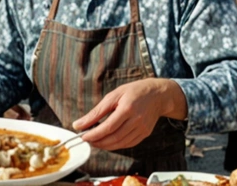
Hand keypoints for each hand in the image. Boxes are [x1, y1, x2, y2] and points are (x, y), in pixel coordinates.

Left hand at [71, 78, 186, 150]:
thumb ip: (97, 111)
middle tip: (87, 140)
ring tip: (95, 141)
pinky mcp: (145, 134)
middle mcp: (136, 120)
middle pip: (114, 138)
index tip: (83, 136)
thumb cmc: (134, 92)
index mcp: (127, 108)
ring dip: (105, 145)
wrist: (158, 95)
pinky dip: (116, 145)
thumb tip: (79, 124)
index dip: (94, 134)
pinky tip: (108, 141)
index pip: (108, 127)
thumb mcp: (114, 95)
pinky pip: (128, 144)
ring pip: (120, 143)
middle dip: (98, 142)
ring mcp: (142, 129)